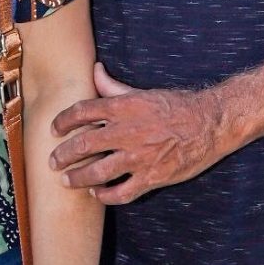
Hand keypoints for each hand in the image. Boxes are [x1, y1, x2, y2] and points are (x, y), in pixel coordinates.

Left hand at [51, 61, 233, 203]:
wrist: (210, 123)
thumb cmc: (177, 106)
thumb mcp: (142, 92)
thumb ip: (114, 86)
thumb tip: (94, 69)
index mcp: (123, 108)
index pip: (81, 112)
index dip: (62, 121)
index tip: (53, 129)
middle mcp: (126, 132)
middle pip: (82, 145)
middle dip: (62, 155)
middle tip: (53, 162)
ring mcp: (138, 157)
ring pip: (97, 172)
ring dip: (77, 178)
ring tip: (67, 181)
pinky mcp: (151, 177)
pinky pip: (121, 192)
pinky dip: (105, 195)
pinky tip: (97, 194)